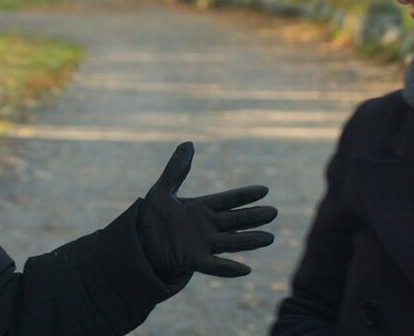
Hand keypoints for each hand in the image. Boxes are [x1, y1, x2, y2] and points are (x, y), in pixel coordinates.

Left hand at [137, 142, 277, 277]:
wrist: (139, 244)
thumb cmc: (151, 217)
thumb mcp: (162, 191)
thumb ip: (176, 170)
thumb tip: (189, 143)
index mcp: (201, 208)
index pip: (228, 200)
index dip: (245, 195)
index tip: (264, 190)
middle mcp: (207, 226)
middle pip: (236, 220)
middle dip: (254, 216)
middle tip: (273, 212)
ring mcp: (203, 244)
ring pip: (232, 242)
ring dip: (250, 241)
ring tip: (269, 238)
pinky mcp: (195, 261)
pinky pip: (215, 266)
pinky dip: (229, 268)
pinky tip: (246, 269)